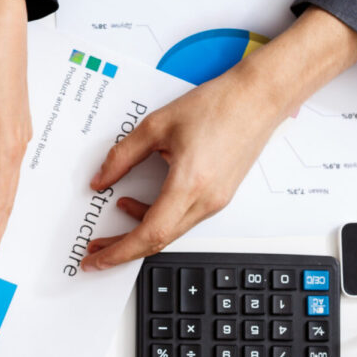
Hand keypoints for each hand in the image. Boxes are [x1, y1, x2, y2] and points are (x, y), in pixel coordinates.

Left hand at [83, 65, 280, 269]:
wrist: (260, 97)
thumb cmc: (219, 105)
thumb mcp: (157, 125)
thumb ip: (122, 156)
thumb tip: (100, 180)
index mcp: (190, 184)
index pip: (150, 234)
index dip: (119, 251)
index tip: (97, 259)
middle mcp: (206, 201)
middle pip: (158, 242)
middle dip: (122, 250)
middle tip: (96, 252)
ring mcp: (215, 202)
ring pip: (169, 233)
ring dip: (138, 234)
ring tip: (112, 225)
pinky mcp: (218, 198)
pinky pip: (180, 220)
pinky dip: (156, 219)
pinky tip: (137, 205)